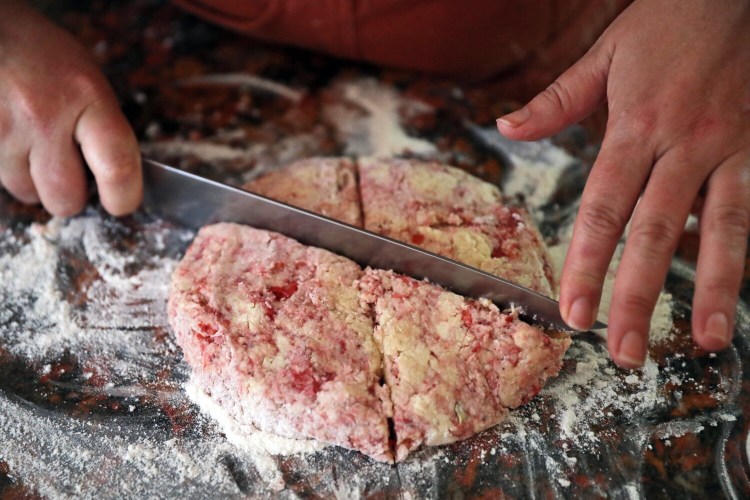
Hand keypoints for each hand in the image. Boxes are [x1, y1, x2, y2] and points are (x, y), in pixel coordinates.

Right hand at [0, 1, 141, 215]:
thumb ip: (105, 129)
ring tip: (34, 145)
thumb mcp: (89, 82)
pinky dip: (11, 169)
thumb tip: (119, 180)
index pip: (118, 168)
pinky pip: (2, 179)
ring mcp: (4, 130)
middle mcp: (44, 116)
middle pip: (66, 199)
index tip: (123, 203)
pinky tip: (15, 140)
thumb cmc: (43, 55)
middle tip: (70, 171)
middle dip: (71, 195)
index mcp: (87, 97)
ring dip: (35, 181)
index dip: (124, 197)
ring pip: (28, 193)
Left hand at [497, 0, 749, 367]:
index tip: (573, 311)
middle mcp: (685, 146)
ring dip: (712, 291)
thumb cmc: (667, 24)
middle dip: (639, 297)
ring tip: (704, 341)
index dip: (586, 264)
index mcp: (636, 128)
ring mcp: (731, 152)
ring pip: (724, 231)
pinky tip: (735, 295)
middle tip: (625, 351)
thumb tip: (506, 128)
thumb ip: (557, 101)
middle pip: (656, 234)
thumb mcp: (604, 55)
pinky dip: (744, 254)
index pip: (603, 210)